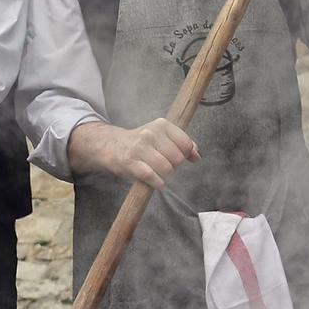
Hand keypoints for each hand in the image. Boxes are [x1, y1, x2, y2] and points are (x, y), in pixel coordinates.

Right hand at [70, 118, 199, 189]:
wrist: (111, 145)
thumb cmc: (141, 143)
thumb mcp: (162, 137)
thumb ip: (181, 144)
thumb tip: (197, 156)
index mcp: (162, 125)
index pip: (186, 144)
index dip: (185, 155)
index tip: (175, 157)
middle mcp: (151, 133)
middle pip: (177, 158)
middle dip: (174, 167)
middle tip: (164, 166)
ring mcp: (140, 148)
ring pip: (166, 168)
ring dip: (165, 176)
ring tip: (158, 173)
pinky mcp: (131, 162)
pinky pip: (152, 176)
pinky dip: (157, 182)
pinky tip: (155, 181)